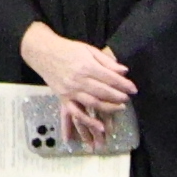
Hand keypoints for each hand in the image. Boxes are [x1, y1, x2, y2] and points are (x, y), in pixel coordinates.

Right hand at [18, 22, 138, 113]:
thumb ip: (106, 61)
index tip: (133, 89)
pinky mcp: (63, 98)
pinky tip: (101, 127)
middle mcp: (78, 80)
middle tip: (128, 97)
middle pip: (104, 91)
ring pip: (93, 103)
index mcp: (86, 66)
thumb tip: (124, 71)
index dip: (124, 84)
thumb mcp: (88, 49)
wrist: (43, 52)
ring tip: (121, 107)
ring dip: (109, 107)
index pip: (110, 78)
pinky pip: (77, 113)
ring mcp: (70, 91)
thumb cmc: (67, 49)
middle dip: (119, 96)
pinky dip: (89, 122)